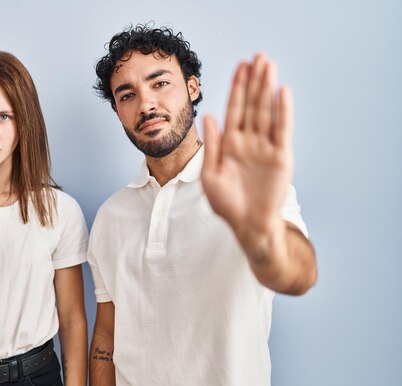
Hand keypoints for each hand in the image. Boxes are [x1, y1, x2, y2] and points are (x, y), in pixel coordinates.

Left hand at [201, 53, 292, 243]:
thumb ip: (211, 144)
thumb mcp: (210, 174)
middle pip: (252, 104)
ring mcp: (265, 147)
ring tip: (269, 65)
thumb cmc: (226, 203)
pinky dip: (282, 111)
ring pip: (266, 111)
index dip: (237, 87)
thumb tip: (208, 116)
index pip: (234, 108)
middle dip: (254, 81)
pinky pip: (281, 129)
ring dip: (267, 88)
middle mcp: (248, 141)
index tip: (240, 66)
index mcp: (230, 143)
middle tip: (258, 57)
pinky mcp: (280, 156)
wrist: (248, 224)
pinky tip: (282, 92)